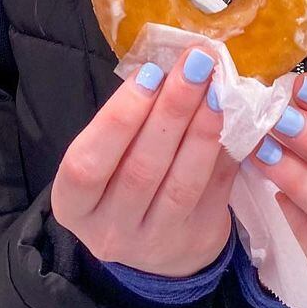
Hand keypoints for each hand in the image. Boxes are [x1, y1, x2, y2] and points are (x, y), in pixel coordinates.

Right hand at [51, 47, 238, 276]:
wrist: (159, 239)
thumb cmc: (122, 179)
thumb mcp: (109, 157)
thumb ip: (130, 120)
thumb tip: (170, 68)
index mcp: (74, 204)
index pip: (87, 164)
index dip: (119, 118)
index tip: (150, 72)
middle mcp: (110, 230)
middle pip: (141, 169)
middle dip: (171, 110)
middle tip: (195, 64)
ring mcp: (155, 243)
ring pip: (181, 184)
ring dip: (202, 130)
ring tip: (216, 89)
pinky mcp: (197, 241)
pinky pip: (214, 191)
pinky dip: (225, 150)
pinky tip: (232, 118)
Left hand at [248, 73, 306, 278]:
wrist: (288, 233)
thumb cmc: (295, 171)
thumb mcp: (299, 140)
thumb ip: (293, 113)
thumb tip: (267, 79)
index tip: (298, 85)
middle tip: (279, 120)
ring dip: (298, 176)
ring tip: (262, 154)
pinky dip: (292, 215)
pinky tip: (268, 197)